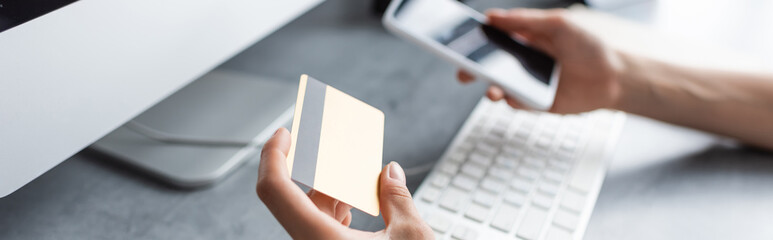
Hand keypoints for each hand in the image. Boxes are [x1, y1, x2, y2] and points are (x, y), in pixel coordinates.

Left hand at [256, 128, 433, 239]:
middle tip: (331, 148)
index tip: (285, 133)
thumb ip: (398, 198)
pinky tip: (358, 207)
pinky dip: (336, 212)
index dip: (273, 154)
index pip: (275, 189)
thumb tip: (390, 173)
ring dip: (330, 193)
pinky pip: (320, 228)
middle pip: (295, 198)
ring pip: (309, 215)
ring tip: (356, 177)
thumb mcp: (411, 237)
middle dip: (316, 171)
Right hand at [458, 8, 624, 113]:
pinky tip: (516, 97)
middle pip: (489, 65)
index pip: (493, 38)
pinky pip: (517, 103)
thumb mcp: (558, 24)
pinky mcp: (536, 103)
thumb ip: (524, 20)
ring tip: (492, 90)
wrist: (614, 78)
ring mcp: (528, 83)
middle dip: (472, 68)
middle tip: (463, 69)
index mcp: (525, 39)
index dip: (476, 39)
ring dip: (491, 88)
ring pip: (499, 87)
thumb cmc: (590, 47)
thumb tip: (492, 16)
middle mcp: (523, 61)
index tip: (461, 40)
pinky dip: (513, 101)